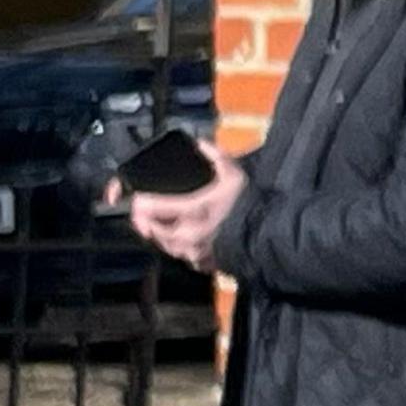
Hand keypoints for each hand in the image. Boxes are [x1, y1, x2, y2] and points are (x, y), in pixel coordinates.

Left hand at [124, 139, 245, 270]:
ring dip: (158, 234)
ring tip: (161, 222)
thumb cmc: (249, 203)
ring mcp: (193, 250)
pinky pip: (179, 255)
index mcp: (192, 210)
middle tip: (143, 211)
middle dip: (144, 220)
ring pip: (163, 244)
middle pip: (151, 229)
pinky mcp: (200, 261)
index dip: (140, 202)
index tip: (139, 198)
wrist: (267, 232)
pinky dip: (176, 247)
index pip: (152, 208)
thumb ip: (216, 156)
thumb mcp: (234, 173)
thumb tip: (200, 143)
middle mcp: (188, 233)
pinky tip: (182, 237)